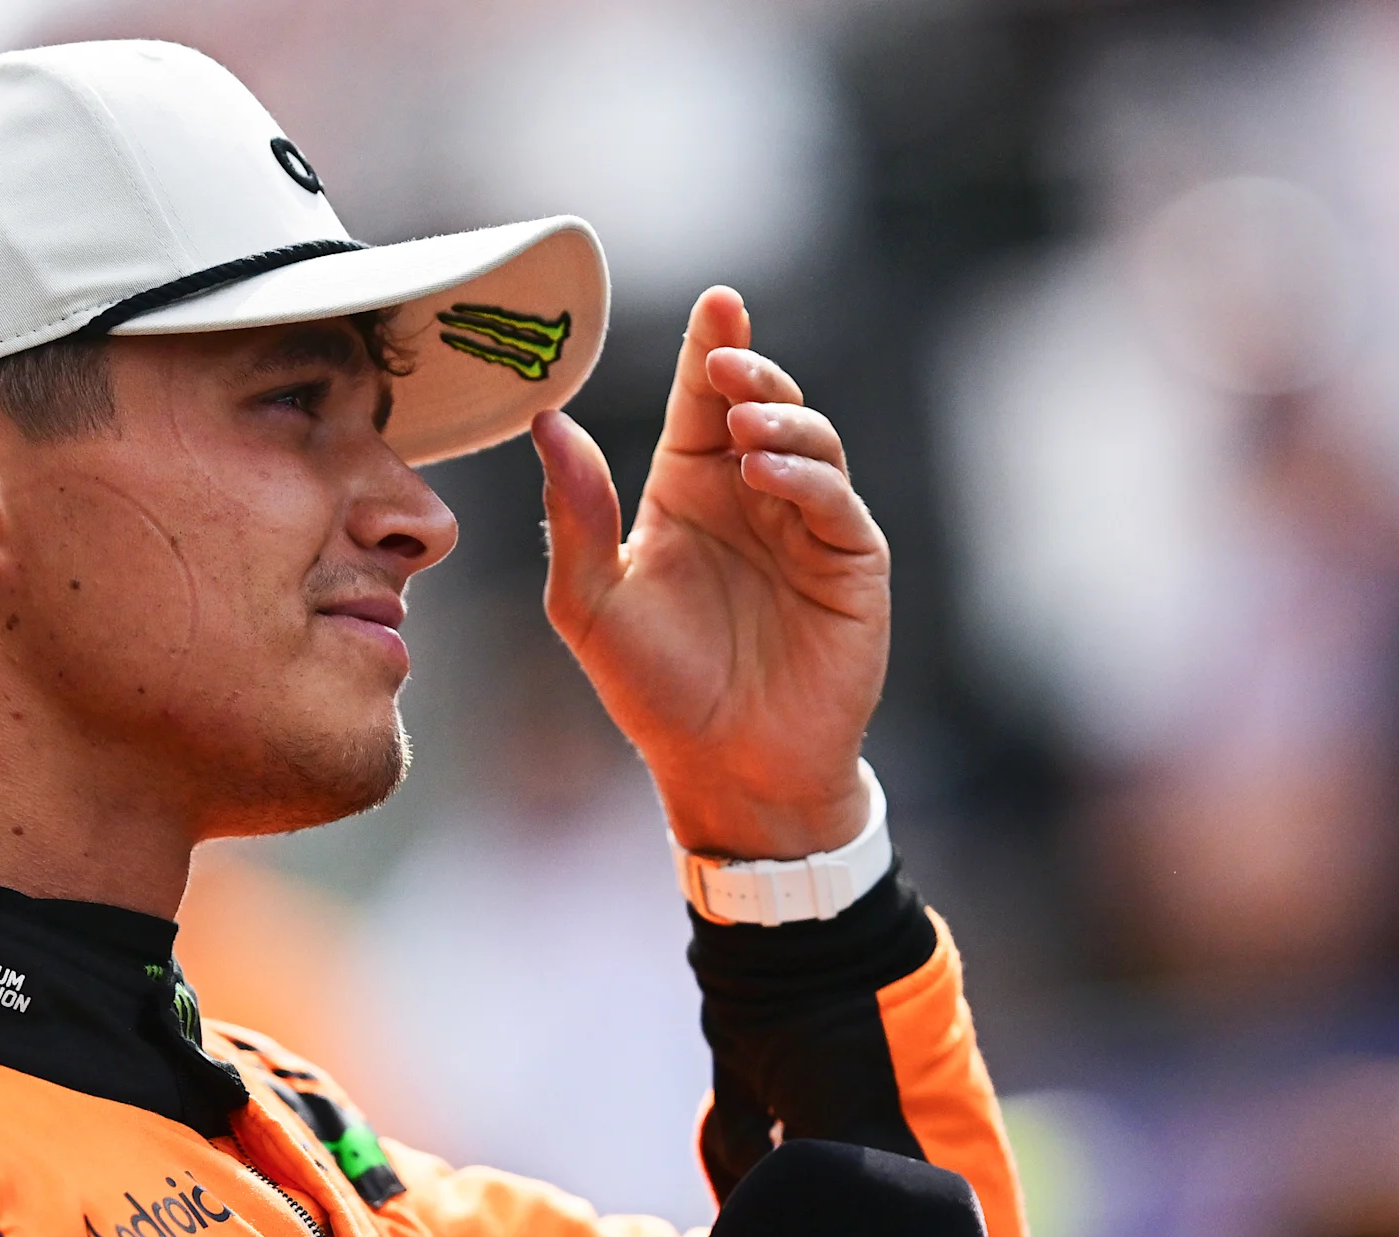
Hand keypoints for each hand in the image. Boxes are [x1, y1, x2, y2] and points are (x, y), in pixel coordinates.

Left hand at [535, 287, 887, 859]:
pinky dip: (806, 478)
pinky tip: (766, 473)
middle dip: (748, 371)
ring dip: (780, 420)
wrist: (728, 771)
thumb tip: (547, 421)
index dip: (711, 349)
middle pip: (762, 404)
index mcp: (690, 493)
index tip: (717, 303)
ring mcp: (807, 529)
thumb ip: (575, 513)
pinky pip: (836, 504)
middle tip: (723, 358)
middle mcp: (752, 499)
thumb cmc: (657, 692)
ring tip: (744, 424)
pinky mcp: (851, 566)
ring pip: (810, 442)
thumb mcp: (591, 603)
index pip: (701, 402)